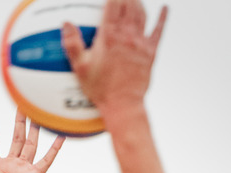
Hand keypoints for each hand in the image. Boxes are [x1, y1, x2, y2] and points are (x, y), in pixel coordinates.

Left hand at [0, 110, 63, 172]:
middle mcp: (10, 166)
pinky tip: (61, 135)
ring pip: (30, 144)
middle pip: (15, 139)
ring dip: (35, 129)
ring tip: (38, 112)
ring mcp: (23, 170)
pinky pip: (46, 160)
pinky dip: (55, 148)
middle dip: (18, 122)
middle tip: (20, 104)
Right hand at [62, 0, 167, 116]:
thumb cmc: (100, 89)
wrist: (123, 105)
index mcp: (109, 36)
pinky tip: (165, 8)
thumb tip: (65, 23)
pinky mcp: (151, 53)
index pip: (113, 3)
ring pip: (142, 13)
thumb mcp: (80, 68)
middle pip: (129, 4)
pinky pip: (159, 30)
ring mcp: (140, 43)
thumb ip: (72, 44)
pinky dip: (162, 18)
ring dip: (138, 3)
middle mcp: (126, 35)